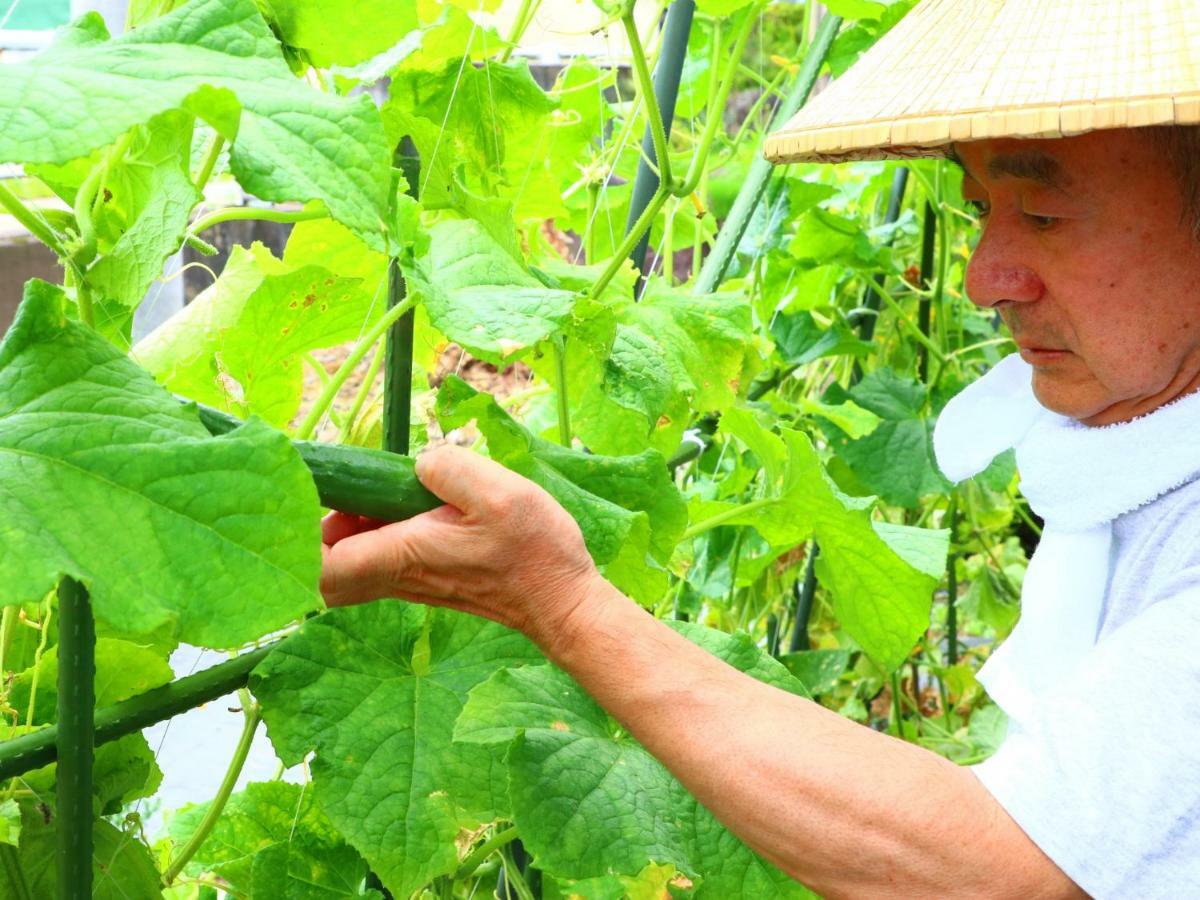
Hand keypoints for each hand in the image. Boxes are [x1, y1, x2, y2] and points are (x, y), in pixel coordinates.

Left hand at [319, 444, 603, 650]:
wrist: (563, 602)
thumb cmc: (534, 551)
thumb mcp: (498, 492)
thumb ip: (448, 468)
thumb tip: (417, 464)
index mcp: (404, 554)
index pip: (321, 569)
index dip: (299, 542)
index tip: (315, 500)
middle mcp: (400, 576)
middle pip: (326, 575)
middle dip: (320, 534)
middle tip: (350, 493)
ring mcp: (414, 583)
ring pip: (353, 568)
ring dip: (352, 531)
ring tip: (386, 491)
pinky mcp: (431, 582)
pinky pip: (382, 563)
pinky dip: (380, 536)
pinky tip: (414, 506)